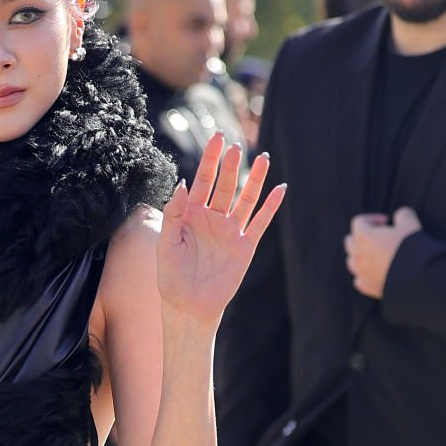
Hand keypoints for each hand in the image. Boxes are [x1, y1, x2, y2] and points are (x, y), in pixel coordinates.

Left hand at [157, 134, 285, 328]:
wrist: (188, 308)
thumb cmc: (171, 278)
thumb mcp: (166, 244)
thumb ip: (173, 214)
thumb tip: (182, 183)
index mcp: (191, 215)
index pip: (202, 181)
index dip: (209, 160)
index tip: (217, 137)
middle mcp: (212, 219)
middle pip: (225, 186)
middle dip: (230, 165)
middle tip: (235, 146)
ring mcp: (230, 232)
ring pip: (246, 199)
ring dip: (254, 179)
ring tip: (262, 158)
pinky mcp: (245, 247)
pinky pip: (260, 222)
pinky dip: (271, 206)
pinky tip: (280, 189)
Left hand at [345, 207, 421, 298]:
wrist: (416, 277)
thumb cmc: (411, 247)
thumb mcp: (410, 223)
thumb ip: (402, 215)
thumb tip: (400, 216)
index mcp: (363, 237)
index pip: (359, 222)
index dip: (372, 218)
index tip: (386, 221)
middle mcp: (357, 255)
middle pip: (350, 241)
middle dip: (363, 236)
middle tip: (380, 237)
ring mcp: (360, 273)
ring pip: (352, 261)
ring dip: (362, 255)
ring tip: (378, 254)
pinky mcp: (366, 287)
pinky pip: (359, 279)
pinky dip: (365, 274)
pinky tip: (377, 272)